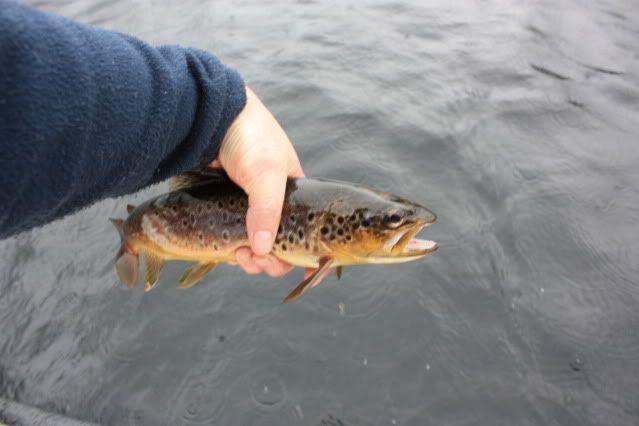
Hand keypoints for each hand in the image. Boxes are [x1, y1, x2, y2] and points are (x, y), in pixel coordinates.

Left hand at [214, 86, 303, 276]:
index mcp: (293, 192)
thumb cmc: (249, 138)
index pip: (305, 230)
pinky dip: (235, 250)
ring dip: (253, 259)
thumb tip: (263, 249)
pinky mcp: (223, 209)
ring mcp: (247, 207)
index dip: (306, 251)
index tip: (303, 269)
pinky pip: (234, 238)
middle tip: (258, 260)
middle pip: (280, 244)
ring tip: (240, 257)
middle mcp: (272, 202)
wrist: (210, 117)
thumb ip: (268, 211)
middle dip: (272, 260)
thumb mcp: (266, 175)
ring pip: (256, 246)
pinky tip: (230, 252)